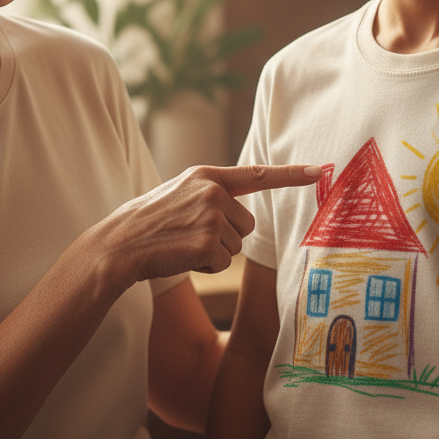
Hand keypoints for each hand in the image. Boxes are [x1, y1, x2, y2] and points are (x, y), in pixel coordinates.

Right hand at [96, 164, 320, 284]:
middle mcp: (212, 191)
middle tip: (190, 235)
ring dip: (213, 252)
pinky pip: (223, 263)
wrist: (120, 243)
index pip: (257, 174)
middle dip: (225, 236)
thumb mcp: (181, 193)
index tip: (319, 171)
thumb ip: (212, 194)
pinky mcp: (207, 242)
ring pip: (236, 246)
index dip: (290, 174)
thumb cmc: (151, 222)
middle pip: (247, 225)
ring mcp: (210, 215)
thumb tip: (242, 212)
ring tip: (182, 244)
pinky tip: (182, 257)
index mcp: (207, 175)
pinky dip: (205, 267)